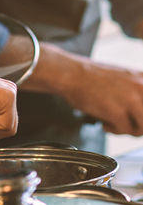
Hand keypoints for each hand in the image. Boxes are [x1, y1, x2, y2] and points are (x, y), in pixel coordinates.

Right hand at [20, 42, 142, 135]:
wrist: (70, 74)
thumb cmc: (88, 76)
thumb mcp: (121, 78)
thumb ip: (135, 91)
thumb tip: (139, 110)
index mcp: (142, 77)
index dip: (140, 115)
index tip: (133, 117)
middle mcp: (141, 87)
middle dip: (136, 123)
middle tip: (123, 121)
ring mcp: (131, 100)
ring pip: (141, 128)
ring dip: (126, 129)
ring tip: (112, 122)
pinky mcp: (118, 112)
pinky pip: (125, 131)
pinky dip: (113, 130)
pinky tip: (104, 122)